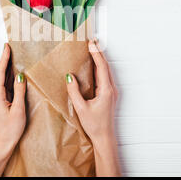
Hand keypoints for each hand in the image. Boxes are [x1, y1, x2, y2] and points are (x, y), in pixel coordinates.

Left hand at [0, 43, 26, 176]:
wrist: (4, 142)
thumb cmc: (11, 129)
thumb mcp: (19, 110)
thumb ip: (20, 91)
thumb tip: (20, 76)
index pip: (0, 73)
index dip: (4, 59)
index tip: (7, 47)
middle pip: (0, 73)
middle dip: (5, 59)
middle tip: (10, 46)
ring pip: (3, 79)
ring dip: (8, 67)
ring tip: (14, 55)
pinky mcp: (2, 100)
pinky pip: (6, 85)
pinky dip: (11, 77)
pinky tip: (16, 72)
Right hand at [66, 39, 120, 175]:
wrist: (104, 138)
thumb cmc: (95, 125)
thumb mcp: (81, 108)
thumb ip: (74, 92)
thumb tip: (69, 77)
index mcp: (106, 90)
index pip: (101, 67)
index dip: (96, 54)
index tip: (91, 43)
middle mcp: (111, 89)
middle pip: (105, 66)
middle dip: (98, 52)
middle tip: (91, 41)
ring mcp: (111, 91)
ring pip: (106, 71)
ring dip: (99, 59)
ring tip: (92, 49)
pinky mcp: (108, 94)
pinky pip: (104, 76)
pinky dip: (99, 67)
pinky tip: (93, 65)